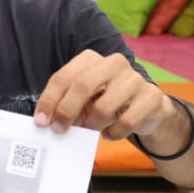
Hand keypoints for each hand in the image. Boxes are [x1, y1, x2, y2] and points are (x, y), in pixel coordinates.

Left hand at [33, 50, 171, 140]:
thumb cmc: (106, 102)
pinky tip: (109, 133)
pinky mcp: (151, 96)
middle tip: (60, 129)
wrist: (146, 108)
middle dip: (66, 111)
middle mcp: (113, 63)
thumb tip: (45, 120)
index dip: (49, 100)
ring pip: (104, 107)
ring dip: (92, 125)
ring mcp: (134, 78)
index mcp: (91, 59)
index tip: (42, 121)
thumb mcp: (83, 100)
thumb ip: (64, 104)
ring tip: (91, 129)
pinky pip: (126, 121)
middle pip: (82, 86)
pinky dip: (113, 133)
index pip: (63, 77)